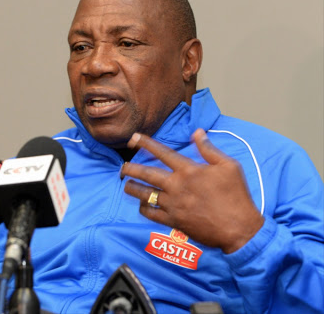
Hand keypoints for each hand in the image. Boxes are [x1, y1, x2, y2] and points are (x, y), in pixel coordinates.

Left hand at [121, 128, 263, 253]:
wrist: (239, 229)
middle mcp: (176, 186)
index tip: (133, 138)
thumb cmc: (236, 196)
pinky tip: (141, 205)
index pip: (162, 152)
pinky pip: (150, 213)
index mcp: (189, 170)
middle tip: (122, 167)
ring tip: (126, 184)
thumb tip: (197, 132)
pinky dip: (143, 208)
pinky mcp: (173, 221)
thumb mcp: (229, 166)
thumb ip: (209, 149)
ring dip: (132, 188)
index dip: (145, 143)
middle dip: (130, 169)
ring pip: (144, 194)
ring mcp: (173, 205)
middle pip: (146, 174)